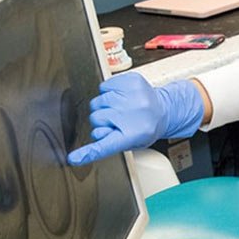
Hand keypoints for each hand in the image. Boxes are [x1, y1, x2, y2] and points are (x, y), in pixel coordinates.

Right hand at [66, 73, 203, 165]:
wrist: (164, 110)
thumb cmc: (146, 127)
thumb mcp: (132, 143)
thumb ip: (110, 142)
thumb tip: (95, 136)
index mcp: (133, 134)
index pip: (105, 146)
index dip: (87, 152)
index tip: (74, 157)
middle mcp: (133, 113)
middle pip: (95, 118)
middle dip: (102, 121)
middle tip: (119, 121)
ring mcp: (133, 95)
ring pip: (97, 102)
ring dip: (106, 106)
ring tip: (123, 109)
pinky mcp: (131, 80)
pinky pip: (104, 86)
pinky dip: (109, 92)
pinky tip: (122, 97)